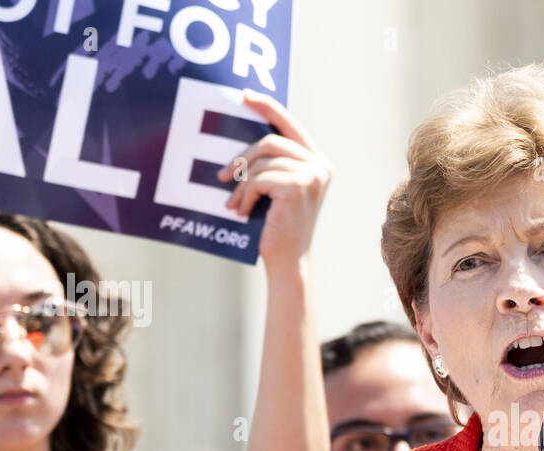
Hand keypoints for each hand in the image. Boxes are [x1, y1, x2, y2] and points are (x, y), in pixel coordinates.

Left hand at [218, 90, 331, 266]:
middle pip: (270, 141)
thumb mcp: (278, 189)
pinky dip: (245, 195)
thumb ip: (273, 163)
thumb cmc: (279, 227)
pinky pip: (259, 179)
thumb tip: (244, 142)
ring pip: (261, 163)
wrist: (288, 261)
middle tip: (222, 175)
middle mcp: (320, 166)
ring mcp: (312, 176)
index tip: (245, 95)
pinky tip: (244, 211)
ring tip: (235, 203)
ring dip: (241, 184)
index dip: (267, 106)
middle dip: (242, 158)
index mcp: (318, 162)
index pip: (290, 124)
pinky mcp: (298, 187)